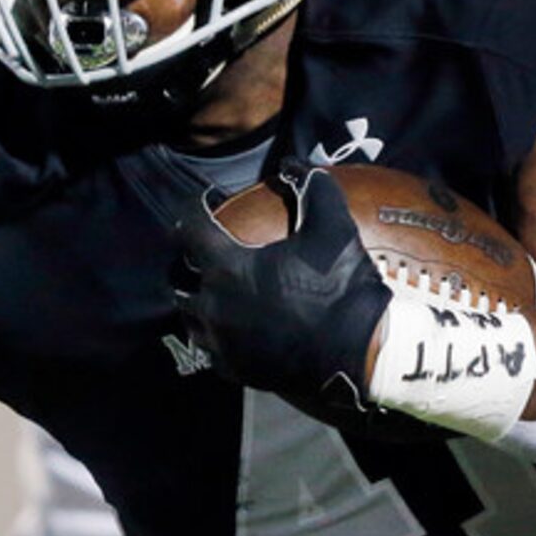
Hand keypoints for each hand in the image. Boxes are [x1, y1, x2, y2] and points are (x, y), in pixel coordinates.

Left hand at [173, 161, 392, 422]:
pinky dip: (216, 333)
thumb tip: (293, 165)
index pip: (189, 229)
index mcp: (227, 269)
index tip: (207, 200)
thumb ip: (312, 186)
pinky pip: (211, 349)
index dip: (195, 208)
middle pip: (178, 278)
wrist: (357, 354)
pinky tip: (233, 325)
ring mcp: (222, 343)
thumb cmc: (340, 287)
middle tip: (204, 247)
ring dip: (197, 298)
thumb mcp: (333, 226)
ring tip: (215, 287)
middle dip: (185, 260)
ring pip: (190, 317)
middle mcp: (214, 307)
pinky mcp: (235, 370)